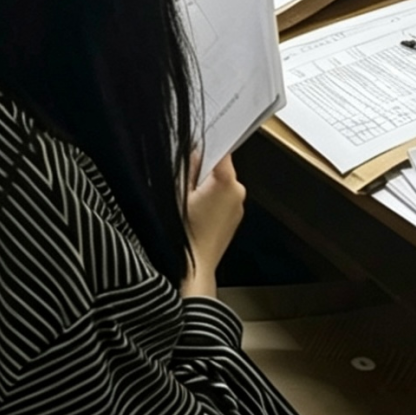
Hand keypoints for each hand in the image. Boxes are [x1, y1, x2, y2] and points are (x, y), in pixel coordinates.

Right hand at [182, 153, 245, 297]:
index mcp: (226, 181)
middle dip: (203, 171)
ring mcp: (239, 206)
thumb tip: (193, 151)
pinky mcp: (235, 219)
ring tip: (188, 203)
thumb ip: (186, 167)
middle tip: (184, 181)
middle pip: (221, 168)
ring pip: (222, 184)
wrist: (193, 269)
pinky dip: (211, 201)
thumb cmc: (183, 234)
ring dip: (207, 187)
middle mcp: (238, 191)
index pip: (222, 149)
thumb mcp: (176, 193)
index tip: (196, 145)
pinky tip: (195, 214)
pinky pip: (224, 200)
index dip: (207, 144)